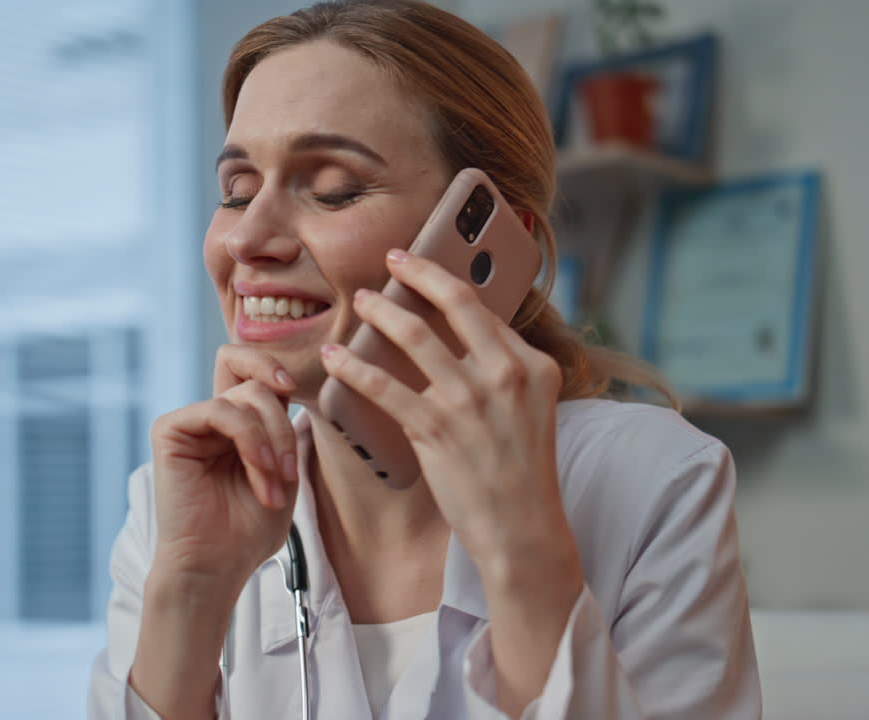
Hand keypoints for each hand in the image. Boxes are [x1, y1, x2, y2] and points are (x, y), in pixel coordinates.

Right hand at [148, 344, 299, 591]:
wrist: (215, 567)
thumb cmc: (247, 531)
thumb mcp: (282, 474)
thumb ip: (287, 434)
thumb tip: (295, 395)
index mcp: (235, 425)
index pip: (251, 370)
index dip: (273, 366)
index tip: (294, 389)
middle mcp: (211, 418)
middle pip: (254, 380)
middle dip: (281, 422)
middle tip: (288, 470)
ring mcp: (189, 423)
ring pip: (244, 394)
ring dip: (270, 441)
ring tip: (273, 483)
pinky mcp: (170, 431)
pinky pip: (220, 410)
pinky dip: (249, 439)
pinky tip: (258, 471)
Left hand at [318, 248, 576, 579]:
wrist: (522, 530)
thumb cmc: (519, 473)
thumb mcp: (528, 411)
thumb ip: (502, 372)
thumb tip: (461, 339)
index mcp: (533, 366)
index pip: (484, 311)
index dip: (447, 282)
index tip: (422, 267)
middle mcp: (506, 374)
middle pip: (455, 303)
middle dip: (419, 272)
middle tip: (392, 258)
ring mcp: (470, 401)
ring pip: (415, 336)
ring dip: (380, 313)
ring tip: (361, 302)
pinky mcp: (436, 429)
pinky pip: (384, 386)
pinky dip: (353, 368)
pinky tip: (334, 359)